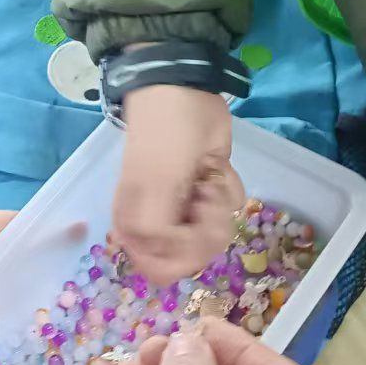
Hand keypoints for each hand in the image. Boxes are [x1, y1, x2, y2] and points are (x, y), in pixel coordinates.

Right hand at [114, 85, 243, 284]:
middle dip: (207, 229)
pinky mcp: (210, 194)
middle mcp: (159, 227)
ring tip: (205, 178)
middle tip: (202, 198)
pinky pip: (230, 211)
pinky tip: (214, 169)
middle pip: (193, 258)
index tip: (191, 227)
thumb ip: (158, 236)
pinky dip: (228, 189)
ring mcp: (187, 211)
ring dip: (219, 205)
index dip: (183, 256)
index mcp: (134, 230)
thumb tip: (176, 262)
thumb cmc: (164, 140)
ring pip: (216, 237)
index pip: (161, 270)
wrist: (183, 94)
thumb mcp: (153, 190)